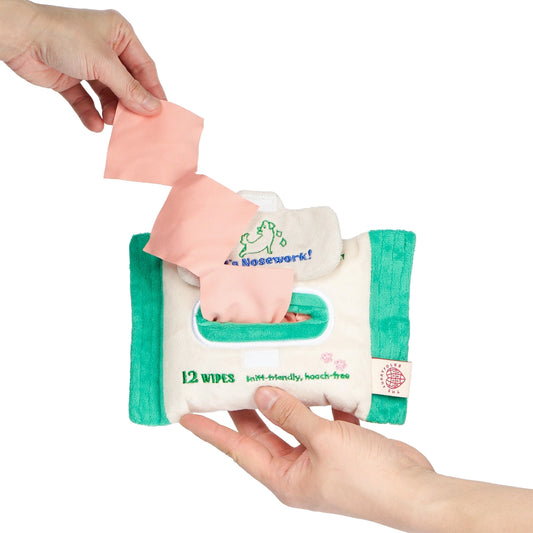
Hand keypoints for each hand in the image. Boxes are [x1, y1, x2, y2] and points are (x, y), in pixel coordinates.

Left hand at [1, 1, 165, 130]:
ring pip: (107, 94)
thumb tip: (153, 108)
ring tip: (114, 123)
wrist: (20, 37)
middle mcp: (106, 48)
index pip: (144, 67)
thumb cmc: (62, 36)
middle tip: (139, 123)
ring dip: (111, 110)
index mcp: (119, 34)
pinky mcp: (70, 79)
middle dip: (130, 103)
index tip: (160, 113)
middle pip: (127, 83)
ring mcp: (87, 64)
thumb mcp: (104, 64)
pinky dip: (91, 113)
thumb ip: (130, 89)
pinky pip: (86, 100)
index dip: (152, 90)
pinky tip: (95, 125)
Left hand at [180, 386, 433, 530]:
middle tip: (228, 376)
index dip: (210, 432)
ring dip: (286, 397)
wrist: (415, 490)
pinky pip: (323, 416)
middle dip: (246, 405)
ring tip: (269, 368)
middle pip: (262, 431)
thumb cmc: (367, 478)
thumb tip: (261, 395)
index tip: (186, 416)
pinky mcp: (341, 443)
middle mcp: (297, 467)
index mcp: (285, 476)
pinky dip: (321, 399)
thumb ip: (291, 415)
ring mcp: (320, 455)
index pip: (237, 450)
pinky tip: (320, 378)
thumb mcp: (322, 442)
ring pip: (293, 420)